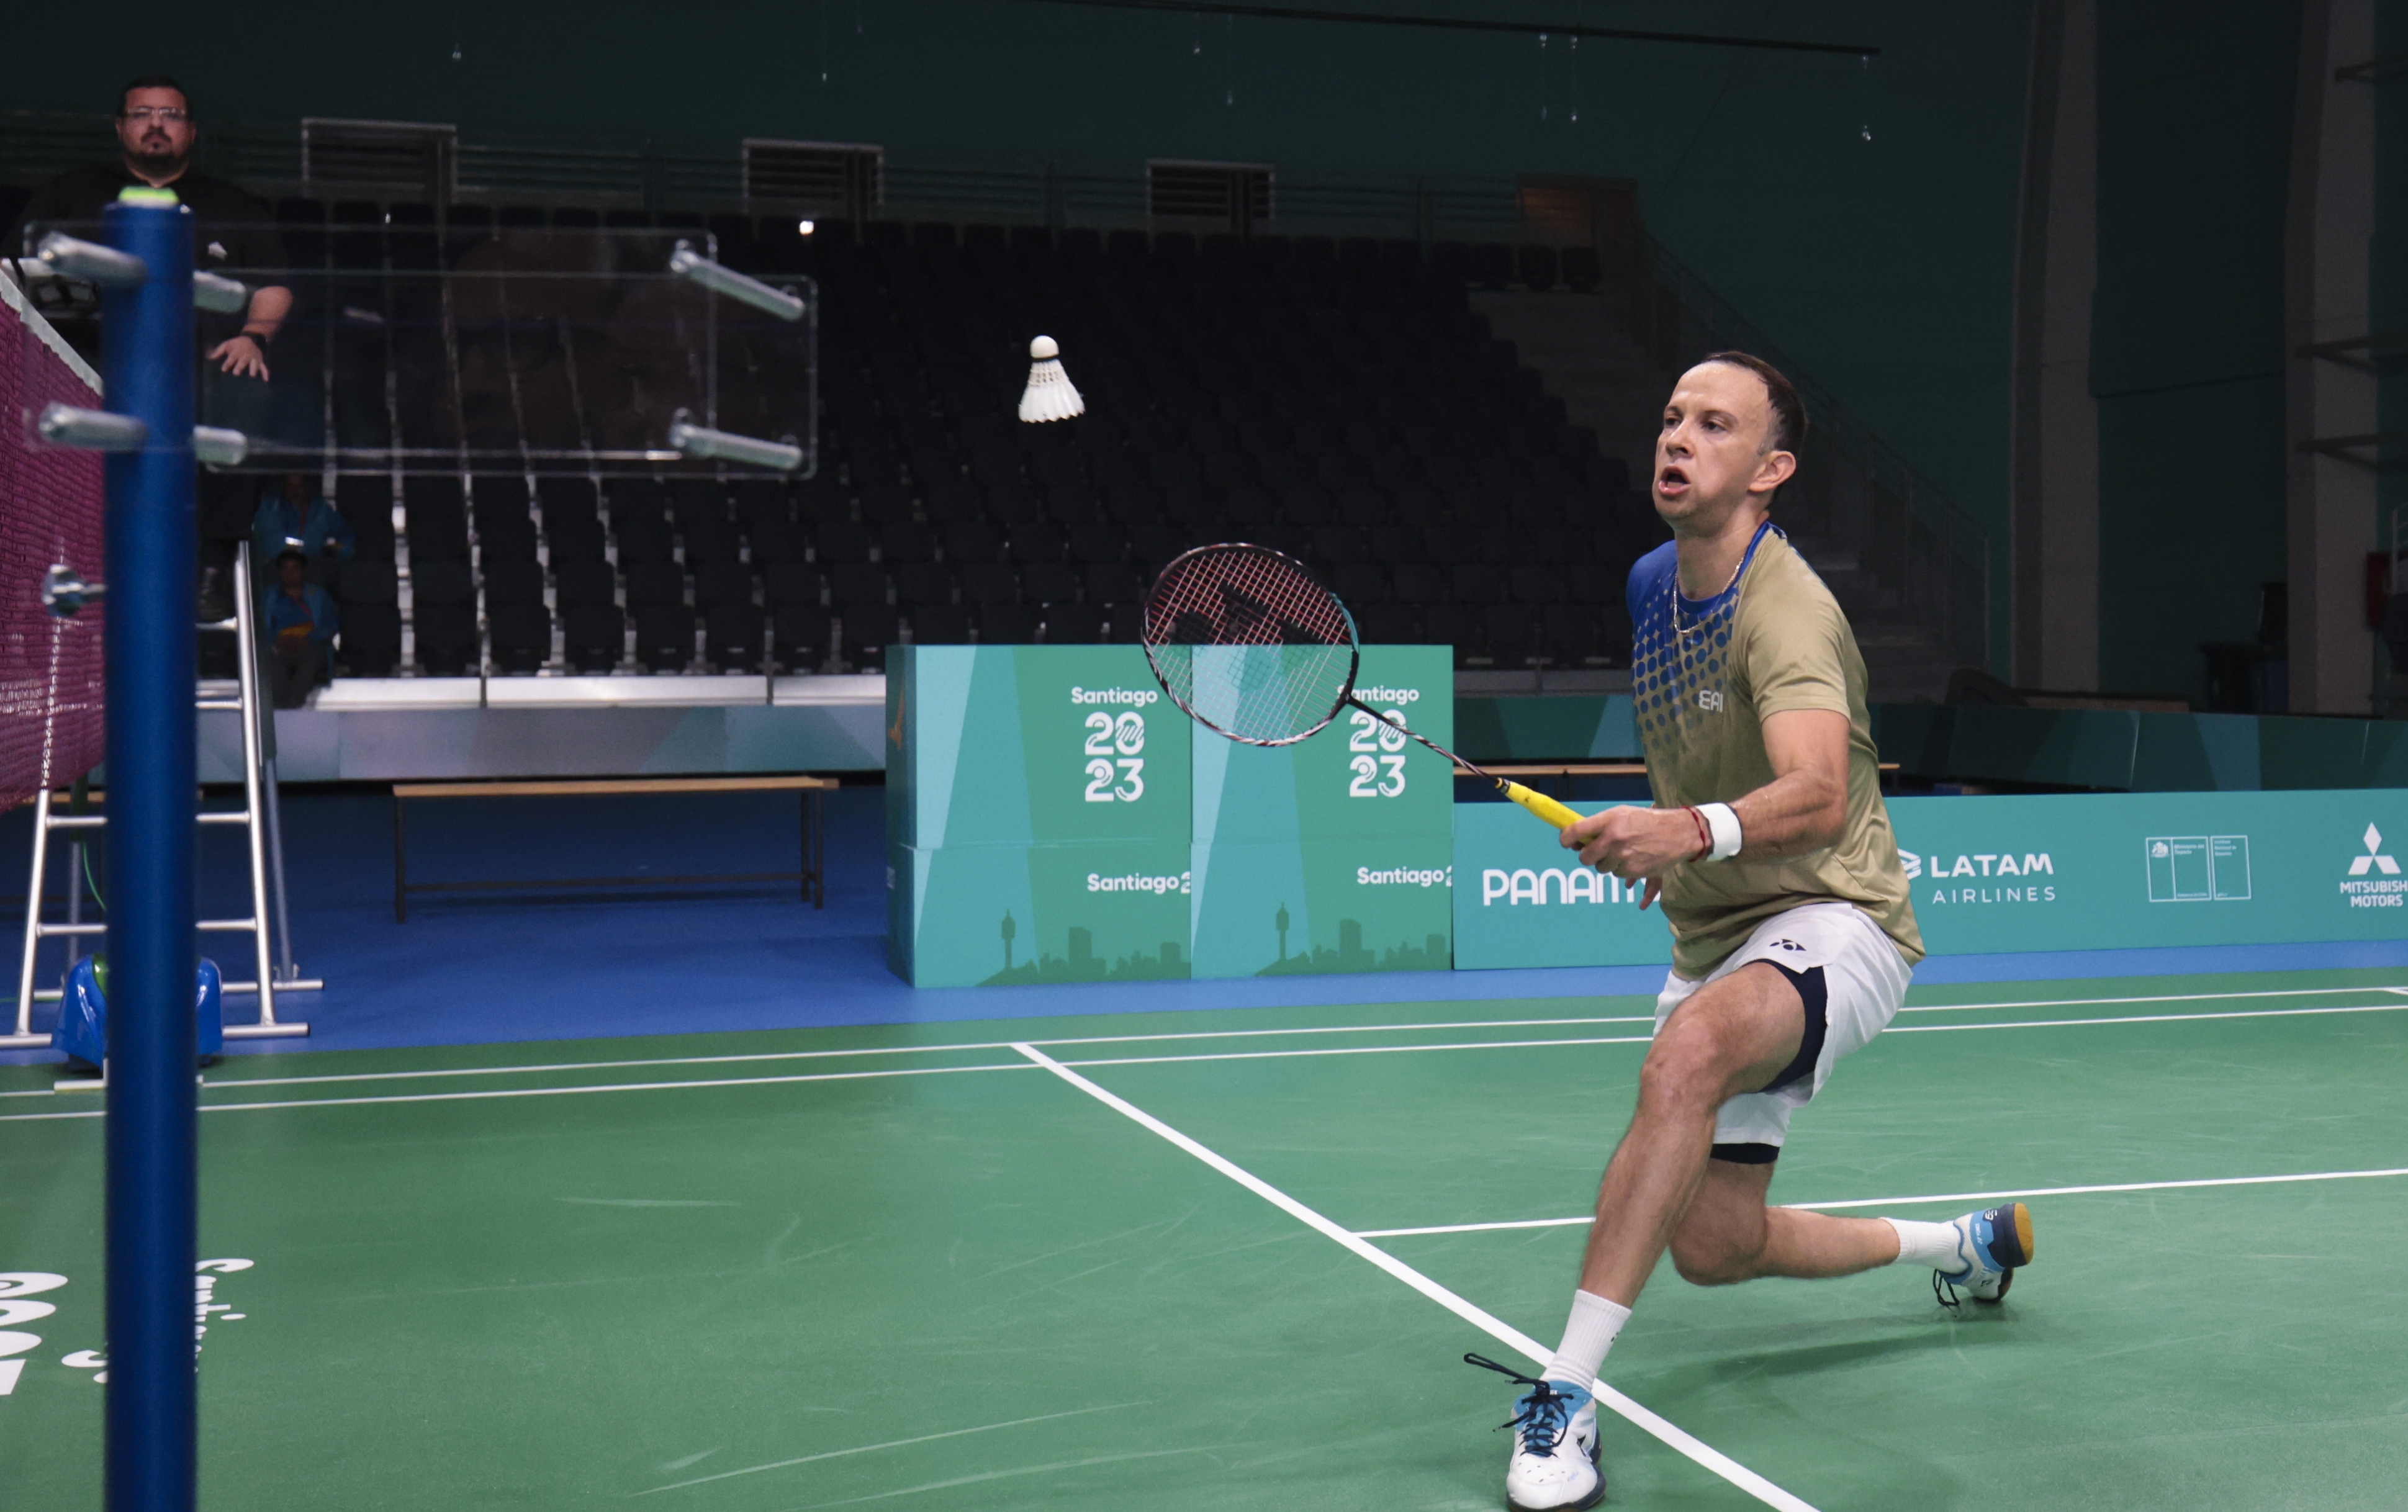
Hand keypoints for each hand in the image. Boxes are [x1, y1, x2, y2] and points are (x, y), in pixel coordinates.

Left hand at [208, 334, 268, 379]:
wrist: (251, 338)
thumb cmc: (236, 344)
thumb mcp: (226, 344)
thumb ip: (218, 351)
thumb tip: (210, 358)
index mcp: (237, 351)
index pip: (232, 357)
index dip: (228, 363)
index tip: (224, 369)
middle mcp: (246, 355)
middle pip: (243, 361)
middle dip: (240, 366)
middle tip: (236, 373)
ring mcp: (254, 358)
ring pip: (255, 364)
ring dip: (253, 369)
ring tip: (252, 376)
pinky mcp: (260, 361)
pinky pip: (264, 367)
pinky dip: (266, 373)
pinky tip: (266, 380)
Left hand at [1560, 806, 1703, 910]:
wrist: (1678, 833)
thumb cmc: (1647, 821)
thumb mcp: (1621, 813)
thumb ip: (1600, 825)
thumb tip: (1577, 840)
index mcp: (1609, 820)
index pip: (1576, 831)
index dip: (1565, 839)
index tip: (1566, 843)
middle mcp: (1614, 839)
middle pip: (1585, 858)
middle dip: (1588, 857)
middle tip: (1594, 853)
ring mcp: (1623, 857)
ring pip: (1603, 868)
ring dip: (1608, 863)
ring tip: (1623, 851)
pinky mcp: (1634, 871)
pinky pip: (1618, 876)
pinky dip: (1622, 870)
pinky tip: (1634, 859)